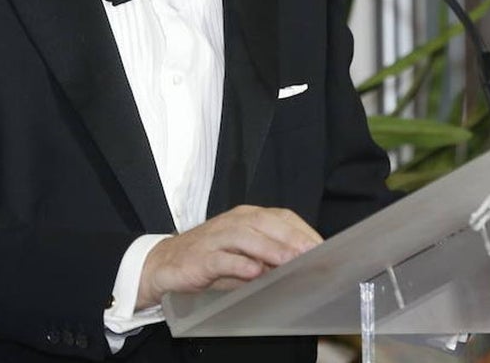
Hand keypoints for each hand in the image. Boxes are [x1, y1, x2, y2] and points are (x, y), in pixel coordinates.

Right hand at [137, 205, 321, 307]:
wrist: (166, 264)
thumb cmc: (211, 259)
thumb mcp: (245, 255)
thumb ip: (271, 257)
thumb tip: (303, 265)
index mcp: (247, 217)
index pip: (281, 217)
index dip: (303, 231)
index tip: (323, 248)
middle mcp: (233, 222)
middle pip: (266, 223)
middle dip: (292, 238)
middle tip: (312, 254)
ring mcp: (216, 238)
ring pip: (246, 237)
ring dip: (270, 249)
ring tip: (289, 261)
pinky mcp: (200, 258)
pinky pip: (221, 259)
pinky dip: (238, 264)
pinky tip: (253, 271)